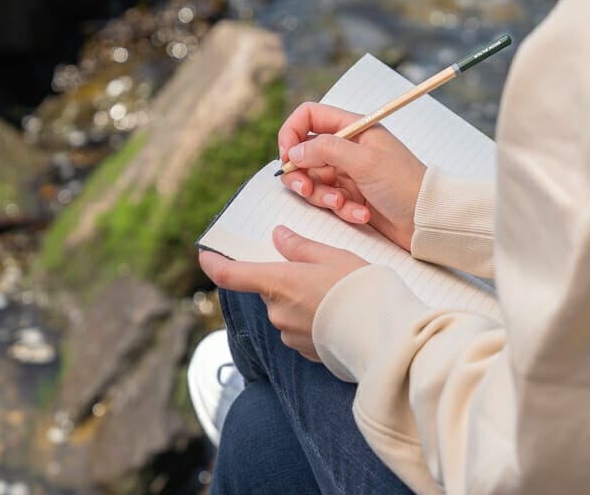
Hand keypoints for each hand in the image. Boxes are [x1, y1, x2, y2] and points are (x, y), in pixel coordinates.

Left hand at [198, 226, 366, 361]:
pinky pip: (300, 329)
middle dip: (285, 280)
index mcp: (279, 283)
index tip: (205, 255)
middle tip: (317, 271)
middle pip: (268, 290)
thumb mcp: (333, 256)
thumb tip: (279, 237)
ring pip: (285, 310)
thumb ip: (301, 247)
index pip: (231, 275)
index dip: (214, 264)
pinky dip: (313, 320)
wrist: (384, 335)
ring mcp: (289, 334)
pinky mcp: (305, 351)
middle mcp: (277, 311)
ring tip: (336, 295)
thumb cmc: (360, 289)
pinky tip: (338, 315)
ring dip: (301, 301)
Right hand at [278, 102, 426, 251]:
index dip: (292, 133)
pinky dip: (341, 209)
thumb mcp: (364, 161)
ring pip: (313, 180)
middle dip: (301, 173)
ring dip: (321, 195)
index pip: (309, 117)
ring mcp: (348, 173)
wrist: (427, 219)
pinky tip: (361, 214)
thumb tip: (294, 152)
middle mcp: (348, 148)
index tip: (287, 157)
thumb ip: (326, 150)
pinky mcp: (350, 196)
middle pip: (304, 153)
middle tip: (307, 188)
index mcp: (354, 128)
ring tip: (341, 204)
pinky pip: (329, 200)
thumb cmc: (405, 184)